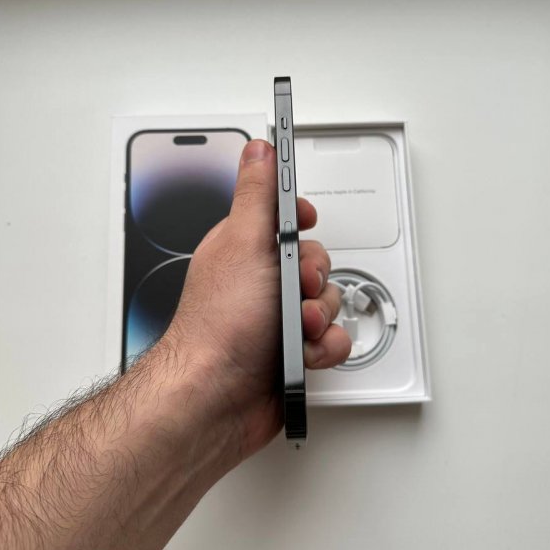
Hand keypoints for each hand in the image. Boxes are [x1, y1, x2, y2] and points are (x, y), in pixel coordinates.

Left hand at [164, 139, 350, 460]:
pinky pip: (332, 337)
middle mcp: (262, 282)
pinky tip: (304, 352)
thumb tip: (260, 151)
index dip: (301, 216)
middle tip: (298, 287)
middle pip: (317, 260)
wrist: (216, 398)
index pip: (283, 217)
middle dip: (316, 276)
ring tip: (298, 326)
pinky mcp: (294, 349)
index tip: (305, 218)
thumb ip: (257, 195)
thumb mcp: (243, 244)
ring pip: (328, 301)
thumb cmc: (219, 327)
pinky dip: (324, 346)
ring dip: (321, 315)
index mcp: (245, 249)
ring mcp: (278, 317)